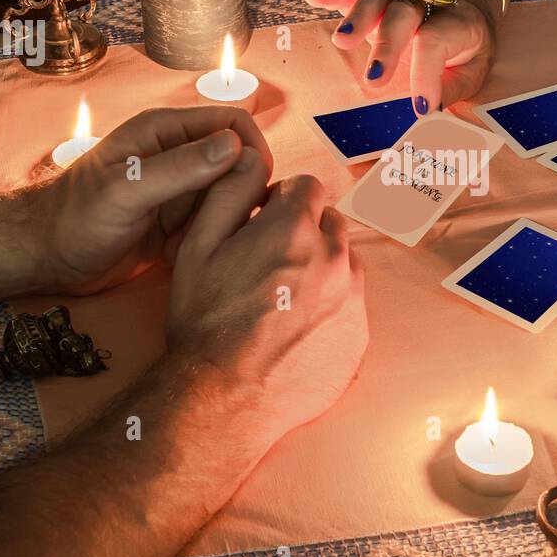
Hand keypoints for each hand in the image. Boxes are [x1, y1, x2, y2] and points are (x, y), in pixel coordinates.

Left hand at [31, 106, 272, 294]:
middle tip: (228, 224)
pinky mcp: (181, 219)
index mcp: (166, 131)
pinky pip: (217, 219)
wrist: (47, 257)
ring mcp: (182, 188)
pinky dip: (217, 234)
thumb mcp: (126, 191)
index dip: (253, 148)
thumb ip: (179, 168)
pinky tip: (196, 252)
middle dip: (245, 189)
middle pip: (240, 159)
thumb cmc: (75, 218)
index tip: (255, 187)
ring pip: (233, 192)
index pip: (233, 122)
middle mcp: (180, 154)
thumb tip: (235, 147)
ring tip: (208, 240)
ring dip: (231, 216)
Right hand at [166, 171, 366, 437]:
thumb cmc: (204, 321)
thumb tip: (249, 159)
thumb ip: (228, 194)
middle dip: (303, 232)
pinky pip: (350, 304)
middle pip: (329, 223)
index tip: (265, 221)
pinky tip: (296, 329)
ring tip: (282, 300)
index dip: (282, 200)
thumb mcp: (197, 247)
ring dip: (320, 268)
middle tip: (269, 263)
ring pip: (343, 262)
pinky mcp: (360, 334)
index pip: (307, 186)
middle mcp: (333, 256)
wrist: (225, 397)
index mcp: (293, 228)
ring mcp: (352, 297)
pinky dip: (330, 307)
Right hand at [301, 0, 495, 115]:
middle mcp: (427, 3)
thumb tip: (432, 110)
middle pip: (403, 16)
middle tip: (374, 79)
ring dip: (358, 17)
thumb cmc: (467, 48)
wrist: (468, 8)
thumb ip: (453, 89)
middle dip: (387, 47)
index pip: (436, 42)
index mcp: (458, 22)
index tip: (421, 107)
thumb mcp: (474, 71)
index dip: (426, 75)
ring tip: (341, 40)